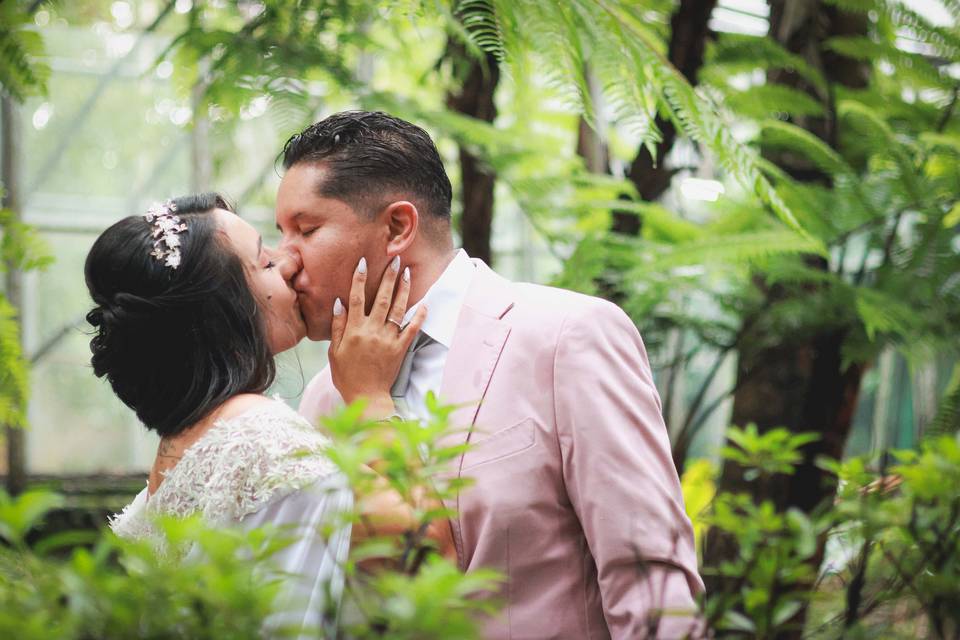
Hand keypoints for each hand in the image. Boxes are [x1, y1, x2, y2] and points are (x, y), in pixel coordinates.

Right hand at [329, 255, 426, 417]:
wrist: (366, 397)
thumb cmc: (346, 375)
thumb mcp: (334, 351)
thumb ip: (337, 326)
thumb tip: (339, 302)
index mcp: (354, 330)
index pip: (357, 298)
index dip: (360, 279)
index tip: (364, 262)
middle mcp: (372, 331)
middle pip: (382, 298)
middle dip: (389, 277)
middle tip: (396, 259)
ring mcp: (388, 339)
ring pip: (398, 309)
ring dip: (404, 290)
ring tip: (408, 273)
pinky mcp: (400, 349)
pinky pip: (412, 329)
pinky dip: (419, 316)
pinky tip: (425, 303)